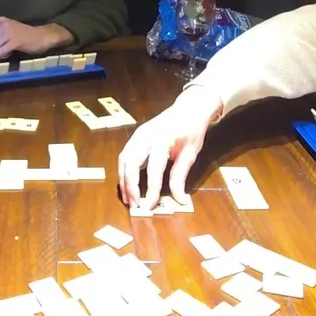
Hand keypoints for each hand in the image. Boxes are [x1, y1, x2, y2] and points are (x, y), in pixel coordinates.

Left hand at [0, 18, 66, 57]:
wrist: (42, 36)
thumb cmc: (24, 36)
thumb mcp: (7, 31)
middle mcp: (2, 24)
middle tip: (2, 51)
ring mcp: (8, 32)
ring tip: (7, 51)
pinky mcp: (14, 40)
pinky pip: (1, 52)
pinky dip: (3, 55)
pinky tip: (10, 53)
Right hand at [117, 87, 222, 210]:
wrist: (189, 109)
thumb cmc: (192, 131)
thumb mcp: (190, 154)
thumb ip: (180, 177)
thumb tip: (180, 200)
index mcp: (162, 138)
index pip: (154, 168)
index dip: (150, 189)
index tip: (149, 206)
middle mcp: (146, 135)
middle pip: (131, 163)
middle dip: (130, 186)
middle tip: (134, 206)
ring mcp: (138, 134)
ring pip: (124, 160)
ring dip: (124, 180)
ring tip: (128, 199)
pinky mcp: (135, 137)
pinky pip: (125, 156)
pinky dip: (124, 172)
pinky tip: (127, 185)